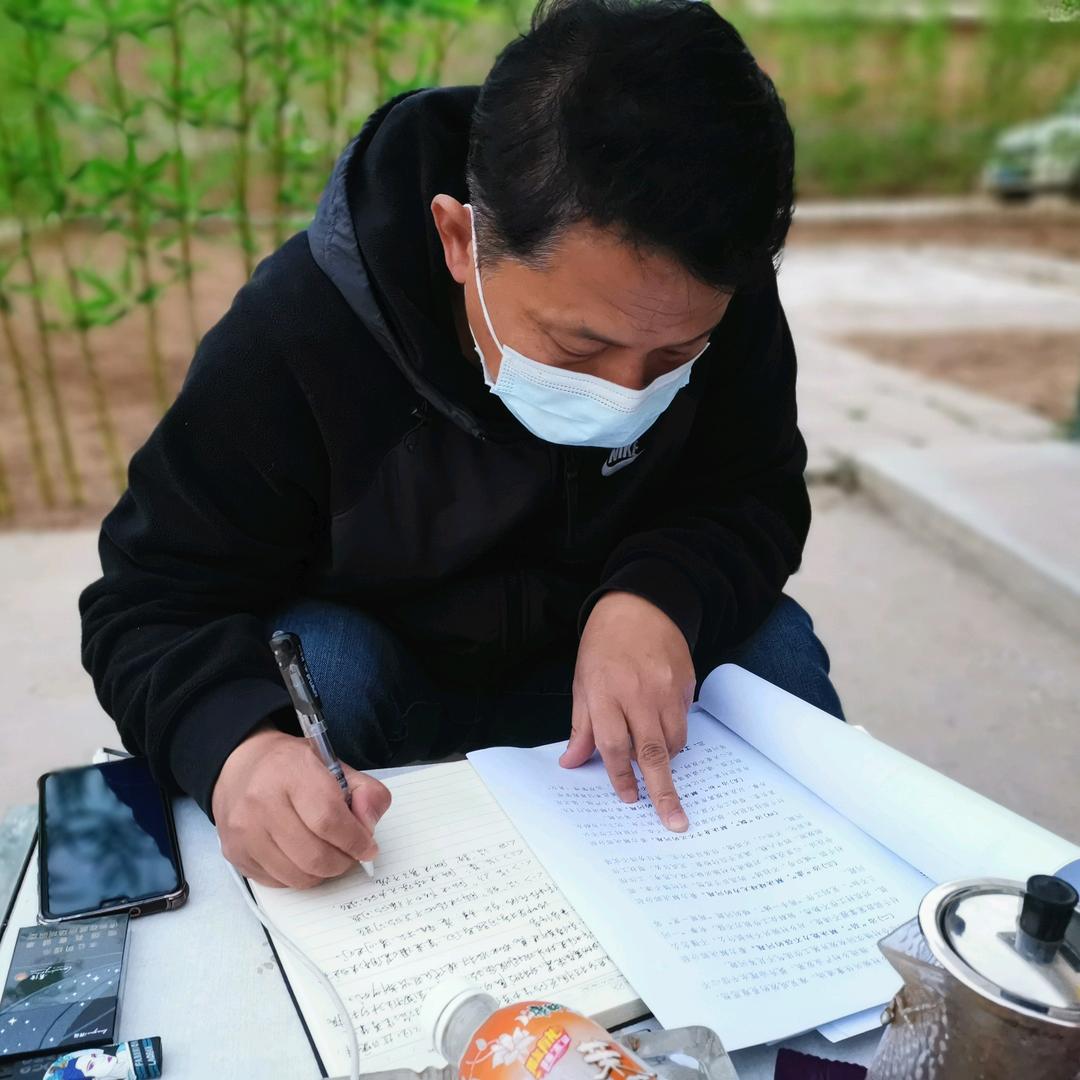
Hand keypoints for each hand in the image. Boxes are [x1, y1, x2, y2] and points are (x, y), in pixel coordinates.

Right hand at [212, 724, 390, 887]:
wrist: (242, 765)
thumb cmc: (292, 767)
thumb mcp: (335, 765)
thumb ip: (365, 791)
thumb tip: (369, 827)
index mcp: (291, 771)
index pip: (329, 820)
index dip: (355, 840)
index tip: (368, 848)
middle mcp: (262, 802)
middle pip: (314, 855)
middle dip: (343, 862)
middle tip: (351, 855)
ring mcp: (244, 831)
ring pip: (297, 876)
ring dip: (323, 873)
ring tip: (329, 856)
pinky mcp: (235, 853)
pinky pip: (277, 882)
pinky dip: (299, 876)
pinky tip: (303, 857)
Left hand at [561, 591, 694, 831]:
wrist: (641, 606)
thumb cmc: (604, 645)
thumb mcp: (582, 682)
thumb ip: (581, 725)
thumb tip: (573, 762)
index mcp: (605, 693)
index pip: (614, 746)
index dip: (620, 776)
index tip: (628, 797)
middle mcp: (638, 693)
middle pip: (652, 751)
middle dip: (662, 791)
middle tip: (674, 821)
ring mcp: (666, 689)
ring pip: (673, 740)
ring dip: (665, 759)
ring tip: (656, 762)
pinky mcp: (686, 684)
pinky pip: (683, 721)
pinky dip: (674, 734)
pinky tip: (663, 728)